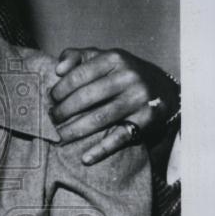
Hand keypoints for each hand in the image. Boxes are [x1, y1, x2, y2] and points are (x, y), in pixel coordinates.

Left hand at [49, 47, 179, 163]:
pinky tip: (86, 159)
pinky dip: (101, 150)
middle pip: (86, 98)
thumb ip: (77, 57)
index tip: (51, 101)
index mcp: (115, 58)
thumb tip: (58, 69)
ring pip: (99, 119)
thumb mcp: (103, 58)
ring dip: (74, 131)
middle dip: (63, 111)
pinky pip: (120, 137)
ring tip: (59, 138)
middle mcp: (128, 77)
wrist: (163, 89)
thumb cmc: (122, 74)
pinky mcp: (146, 120)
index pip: (78, 75)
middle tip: (52, 120)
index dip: (60, 90)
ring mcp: (139, 99)